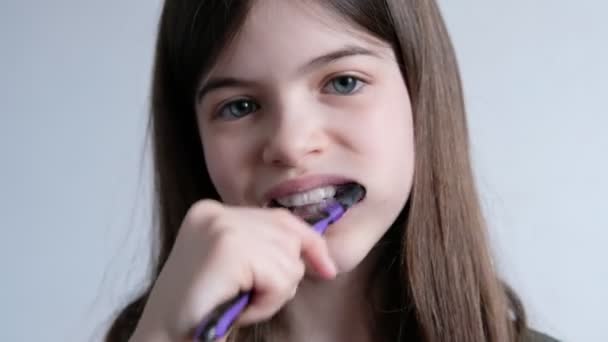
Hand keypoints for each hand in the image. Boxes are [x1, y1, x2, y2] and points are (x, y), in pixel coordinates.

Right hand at [130, 200, 336, 340]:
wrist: (167, 338)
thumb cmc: (204, 310)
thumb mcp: (236, 268)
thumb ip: (262, 247)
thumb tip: (316, 250)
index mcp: (212, 212)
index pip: (279, 217)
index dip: (309, 242)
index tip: (326, 267)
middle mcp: (215, 212)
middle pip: (288, 234)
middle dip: (285, 273)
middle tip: (253, 298)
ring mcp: (221, 227)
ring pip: (289, 258)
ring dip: (274, 292)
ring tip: (241, 303)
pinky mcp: (228, 248)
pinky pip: (279, 276)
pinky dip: (268, 301)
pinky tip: (241, 307)